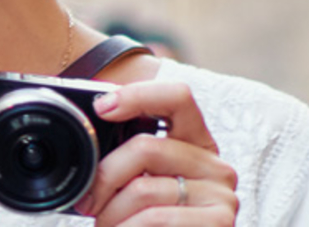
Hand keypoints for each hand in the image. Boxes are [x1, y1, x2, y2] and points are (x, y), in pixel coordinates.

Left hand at [77, 81, 238, 225]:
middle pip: (146, 146)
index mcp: (194, 143)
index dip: (138, 95)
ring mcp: (222, 197)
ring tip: (106, 225)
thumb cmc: (142, 224)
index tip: (101, 107)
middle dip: (103, 176)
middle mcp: (215, 165)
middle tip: (87, 201)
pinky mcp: (219, 224)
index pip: (177, 97)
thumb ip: (123, 156)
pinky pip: (155, 219)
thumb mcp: (133, 185)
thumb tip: (88, 119)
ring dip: (111, 214)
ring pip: (143, 189)